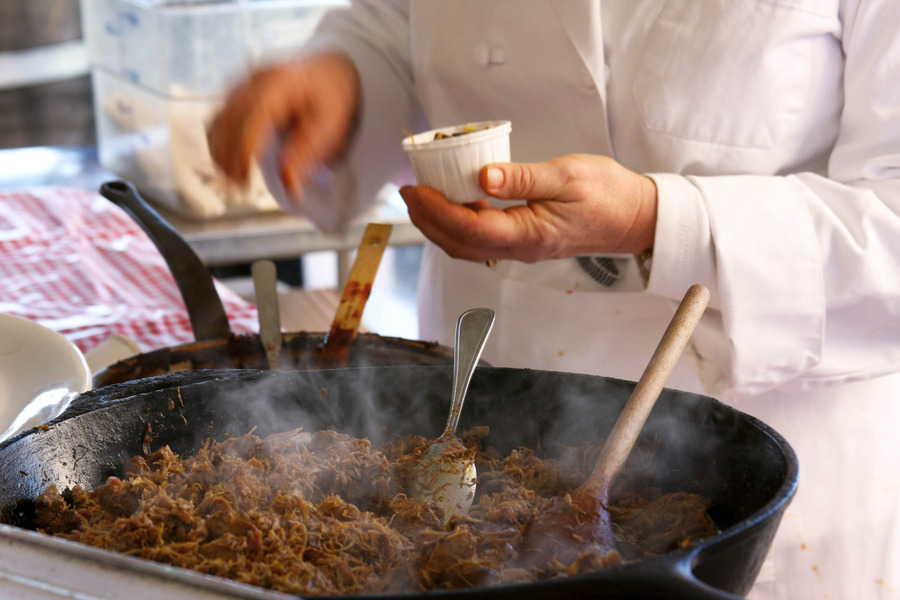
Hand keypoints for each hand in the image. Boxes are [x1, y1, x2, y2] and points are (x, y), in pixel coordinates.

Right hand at [207, 52, 359, 198]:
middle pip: (230, 119)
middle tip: (238, 188)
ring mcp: (244, 83)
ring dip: (220, 152)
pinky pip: (220, 118)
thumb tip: (291, 187)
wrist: (330, 71)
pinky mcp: (238, 93)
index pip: (253, 116)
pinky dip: (219, 142)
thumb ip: (307, 154)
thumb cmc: (332, 100)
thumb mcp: (330, 127)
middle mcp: (256, 79)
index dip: (244, 149)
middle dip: (230, 156)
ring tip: (233, 181)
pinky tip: (226, 164)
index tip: (244, 178)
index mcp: (281, 82)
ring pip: (219, 119)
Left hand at [399, 154, 657, 262]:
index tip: (413, 189)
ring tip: (422, 197)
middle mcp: (521, 249)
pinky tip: (455, 201)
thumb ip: (523, 178)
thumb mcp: (567, 176)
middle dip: (427, 220)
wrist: (635, 217)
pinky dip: (459, 223)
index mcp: (529, 235)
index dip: (434, 211)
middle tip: (407, 192)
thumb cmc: (609, 194)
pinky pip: (482, 239)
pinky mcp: (525, 242)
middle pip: (459, 243)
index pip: (468, 228)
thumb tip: (482, 177)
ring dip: (439, 225)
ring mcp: (522, 249)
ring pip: (467, 245)